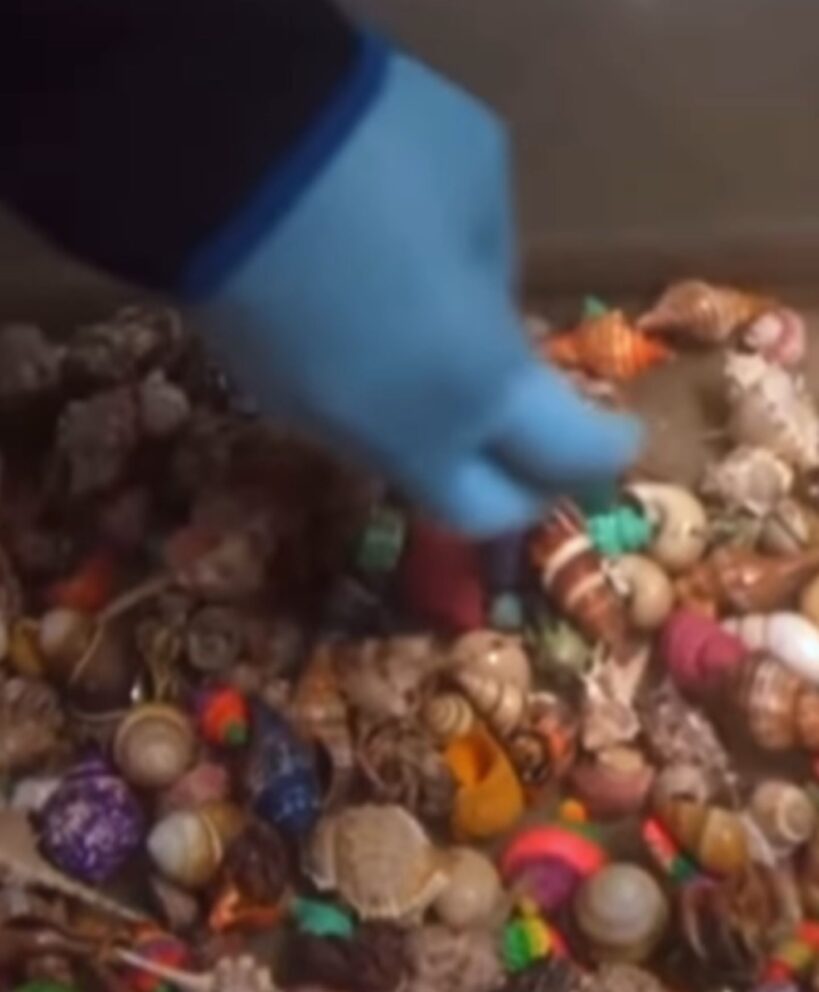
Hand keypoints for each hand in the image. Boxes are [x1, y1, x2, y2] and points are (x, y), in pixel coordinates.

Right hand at [194, 50, 639, 534]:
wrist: (207, 144)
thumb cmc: (374, 152)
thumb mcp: (479, 187)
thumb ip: (499, 274)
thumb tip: (487, 316)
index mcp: (477, 382)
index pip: (563, 458)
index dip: (604, 450)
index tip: (621, 435)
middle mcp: (403, 434)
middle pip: (477, 514)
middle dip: (524, 497)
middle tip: (544, 456)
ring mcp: (326, 426)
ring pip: (409, 472)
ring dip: (452, 448)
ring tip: (460, 385)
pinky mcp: (271, 400)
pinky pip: (354, 431)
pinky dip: (391, 414)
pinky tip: (386, 354)